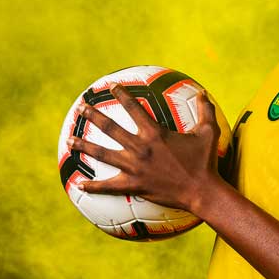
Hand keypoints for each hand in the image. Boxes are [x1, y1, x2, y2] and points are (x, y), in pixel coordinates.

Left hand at [68, 83, 223, 213]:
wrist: (201, 191)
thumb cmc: (204, 161)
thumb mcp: (208, 132)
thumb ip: (205, 110)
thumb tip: (203, 92)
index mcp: (154, 133)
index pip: (133, 108)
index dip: (122, 94)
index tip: (111, 86)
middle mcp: (140, 148)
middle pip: (110, 128)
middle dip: (93, 116)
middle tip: (81, 108)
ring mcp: (134, 167)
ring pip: (103, 155)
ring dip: (84, 146)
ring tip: (69, 141)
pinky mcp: (134, 185)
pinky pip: (109, 187)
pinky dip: (93, 186)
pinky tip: (79, 185)